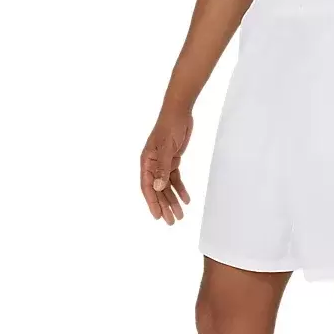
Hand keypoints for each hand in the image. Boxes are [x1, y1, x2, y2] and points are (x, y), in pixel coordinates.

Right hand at [140, 104, 193, 225]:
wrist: (179, 112)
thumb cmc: (169, 127)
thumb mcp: (167, 148)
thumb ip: (163, 168)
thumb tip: (159, 188)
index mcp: (146, 162)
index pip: (148, 187)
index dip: (152, 203)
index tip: (158, 217)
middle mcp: (152, 164)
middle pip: (158, 190)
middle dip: (164, 206)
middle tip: (172, 222)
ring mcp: (162, 163)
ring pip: (167, 186)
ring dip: (173, 200)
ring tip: (181, 215)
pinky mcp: (172, 161)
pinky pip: (175, 178)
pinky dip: (180, 189)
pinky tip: (186, 200)